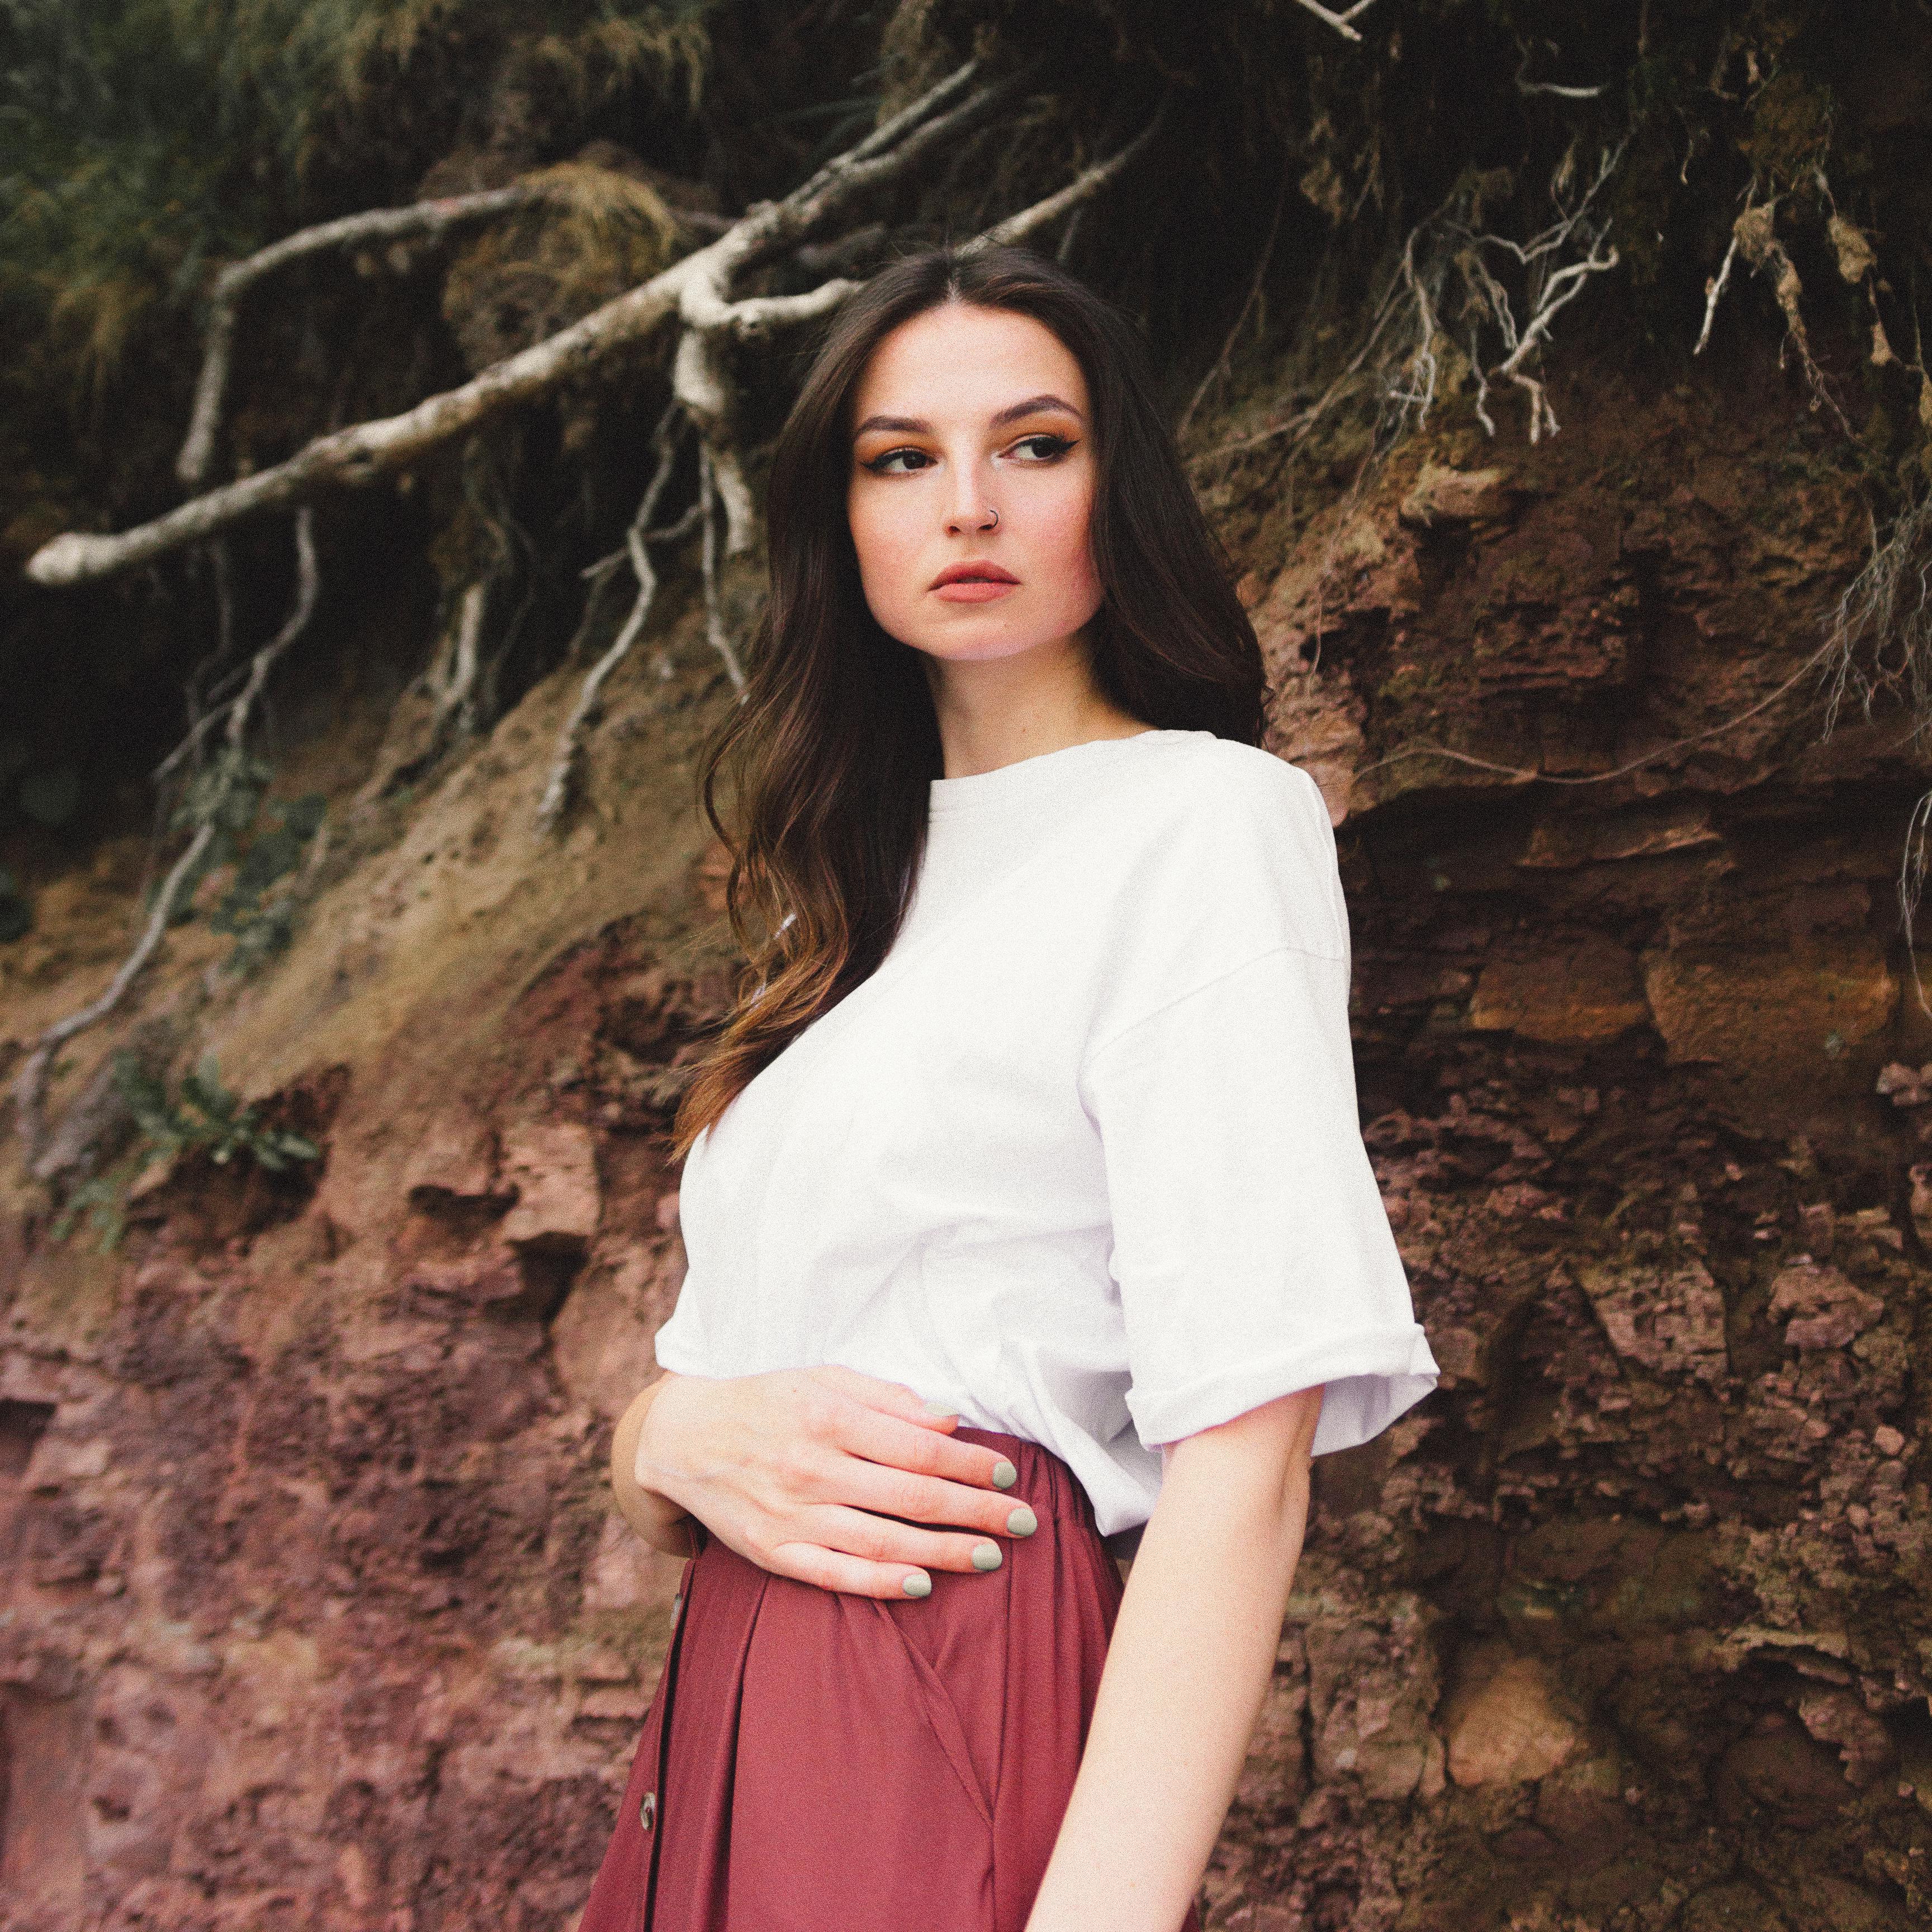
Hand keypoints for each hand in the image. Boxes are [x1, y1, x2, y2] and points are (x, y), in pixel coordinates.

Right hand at [630, 1366, 1034, 1597]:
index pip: (920, 1448)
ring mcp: (793, 1514)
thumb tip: (949, 1420)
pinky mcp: (774, 1552)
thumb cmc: (768, 1402)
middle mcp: (812, 1467)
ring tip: (992, 1556)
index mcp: (829, 1416)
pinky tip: (922, 1585)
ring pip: (883, 1540)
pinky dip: (881, 1581)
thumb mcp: (823, 1379)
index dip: (970, 1464)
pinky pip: (836, 1575)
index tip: (1008, 1474)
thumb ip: (888, 1399)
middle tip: (1024, 1522)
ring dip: (945, 1552)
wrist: (685, 1439)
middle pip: (912, 1497)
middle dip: (976, 1511)